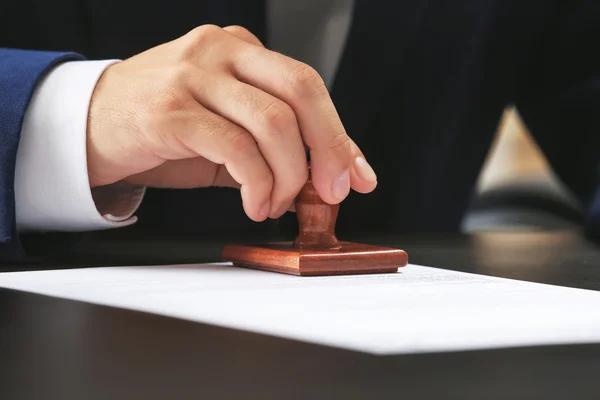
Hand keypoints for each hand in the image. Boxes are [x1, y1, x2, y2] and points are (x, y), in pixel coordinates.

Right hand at [87, 25, 377, 221]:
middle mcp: (220, 51)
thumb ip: (277, 146)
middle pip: (300, 91)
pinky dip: (256, 183)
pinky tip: (254, 203)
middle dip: (328, 148)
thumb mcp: (229, 129)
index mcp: (240, 49)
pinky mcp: (170, 110)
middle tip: (332, 191)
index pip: (306, 85)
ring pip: (272, 123)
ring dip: (288, 176)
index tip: (357, 176)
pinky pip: (234, 147)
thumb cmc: (164, 127)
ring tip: (275, 204)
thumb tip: (331, 176)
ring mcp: (194, 76)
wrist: (90, 123)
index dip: (339, 134)